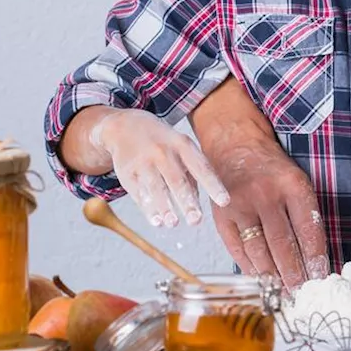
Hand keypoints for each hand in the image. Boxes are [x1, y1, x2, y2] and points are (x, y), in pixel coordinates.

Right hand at [90, 108, 229, 227]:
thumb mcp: (180, 146)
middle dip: (187, 201)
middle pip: (177, 180)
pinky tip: (157, 221)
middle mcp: (163, 152)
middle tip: (196, 220)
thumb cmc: (162, 142)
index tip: (225, 202)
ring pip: (156, 188)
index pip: (201, 167)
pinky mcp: (128, 173)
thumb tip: (197, 203)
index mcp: (182, 144)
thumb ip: (192, 173)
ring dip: (165, 207)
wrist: (125, 126)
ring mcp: (144, 162)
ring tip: (174, 223)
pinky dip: (148, 209)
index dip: (213, 185)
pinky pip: (139, 193)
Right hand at [208, 140, 328, 290]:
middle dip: (294, 275)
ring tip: (282, 292)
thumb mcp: (297, 181)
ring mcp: (240, 205)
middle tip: (301, 293)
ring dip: (272, 276)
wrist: (236, 146)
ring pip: (259, 251)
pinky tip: (260, 278)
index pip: (308, 230)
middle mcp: (265, 195)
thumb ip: (306, 214)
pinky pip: (237, 249)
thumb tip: (316, 258)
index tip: (321, 278)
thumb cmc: (271, 169)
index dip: (315, 258)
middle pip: (283, 245)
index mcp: (292, 185)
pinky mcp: (221, 215)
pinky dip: (250, 267)